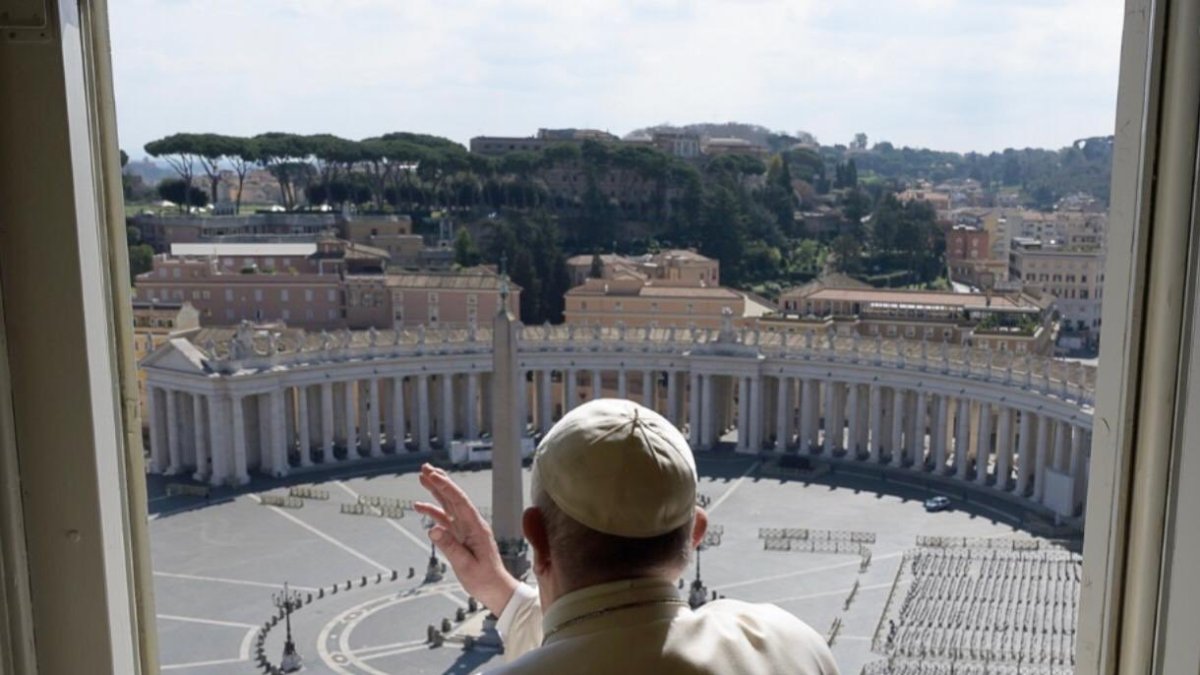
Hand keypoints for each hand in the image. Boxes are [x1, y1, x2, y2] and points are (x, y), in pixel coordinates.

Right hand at [414, 463, 518, 615]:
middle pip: (454, 497)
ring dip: (436, 491)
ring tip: (423, 478)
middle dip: (440, 481)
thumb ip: (450, 547)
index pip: (459, 501)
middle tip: (425, 467)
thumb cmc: (485, 579)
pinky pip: (445, 520)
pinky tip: (421, 507)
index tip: (433, 474)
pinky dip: (433, 512)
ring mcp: (465, 530)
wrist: (496, 590)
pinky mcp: (460, 537)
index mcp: (476, 528)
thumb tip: (432, 528)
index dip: (446, 486)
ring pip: (448, 505)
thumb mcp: (466, 566)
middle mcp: (471, 524)